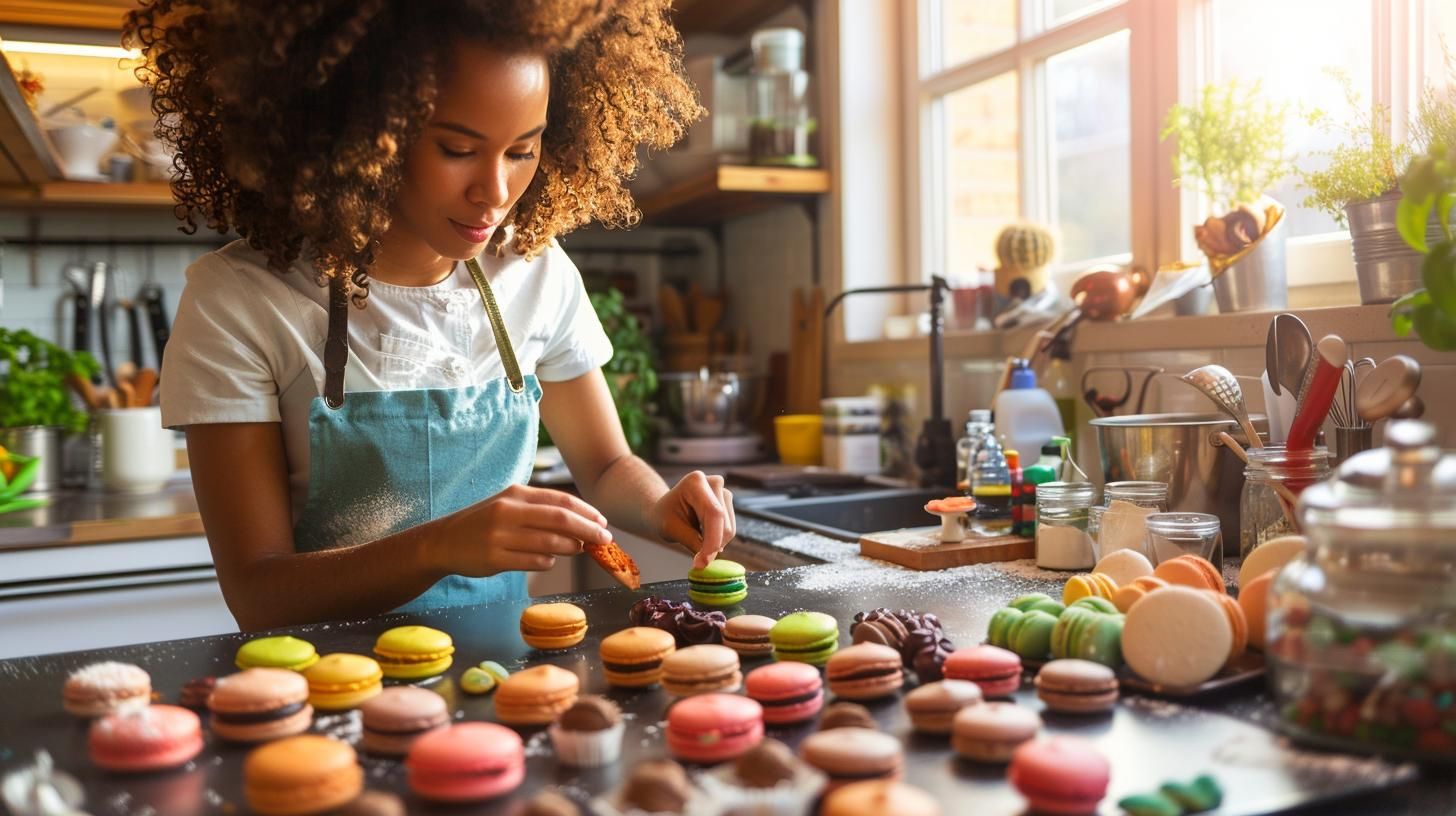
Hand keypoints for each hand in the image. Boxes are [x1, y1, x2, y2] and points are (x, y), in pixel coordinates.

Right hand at [434, 484, 609, 575]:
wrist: (443, 541)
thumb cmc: (483, 523)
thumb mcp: (508, 505)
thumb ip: (539, 511)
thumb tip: (580, 523)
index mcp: (516, 494)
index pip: (561, 501)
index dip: (587, 512)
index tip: (603, 522)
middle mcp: (508, 512)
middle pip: (561, 520)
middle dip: (588, 530)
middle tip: (604, 539)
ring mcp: (500, 536)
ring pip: (550, 543)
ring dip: (570, 548)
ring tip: (578, 549)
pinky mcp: (495, 559)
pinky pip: (533, 561)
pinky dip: (547, 562)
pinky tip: (548, 560)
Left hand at [649, 471, 735, 568]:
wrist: (666, 509)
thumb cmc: (664, 516)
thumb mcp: (671, 529)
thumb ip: (691, 542)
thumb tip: (707, 561)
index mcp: (695, 482)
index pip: (713, 513)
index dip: (712, 540)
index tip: (704, 562)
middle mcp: (714, 482)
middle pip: (724, 523)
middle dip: (712, 546)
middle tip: (697, 560)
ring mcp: (724, 492)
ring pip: (729, 529)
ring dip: (714, 543)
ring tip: (694, 537)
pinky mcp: (728, 503)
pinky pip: (729, 530)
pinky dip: (716, 539)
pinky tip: (701, 532)